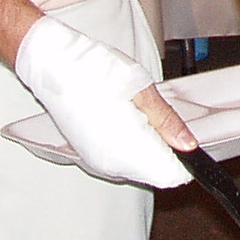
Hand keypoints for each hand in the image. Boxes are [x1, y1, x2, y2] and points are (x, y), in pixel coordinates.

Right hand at [13, 16, 194, 187]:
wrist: (52, 63)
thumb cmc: (91, 69)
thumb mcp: (140, 88)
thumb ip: (165, 121)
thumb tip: (187, 143)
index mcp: (127, 149)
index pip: (170, 175)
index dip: (183, 158)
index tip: (183, 137)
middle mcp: (111, 164)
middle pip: (155, 173)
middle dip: (165, 150)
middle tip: (157, 116)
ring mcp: (97, 161)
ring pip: (138, 166)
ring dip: (147, 146)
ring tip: (136, 113)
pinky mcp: (89, 154)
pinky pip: (120, 159)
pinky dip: (130, 144)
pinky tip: (123, 118)